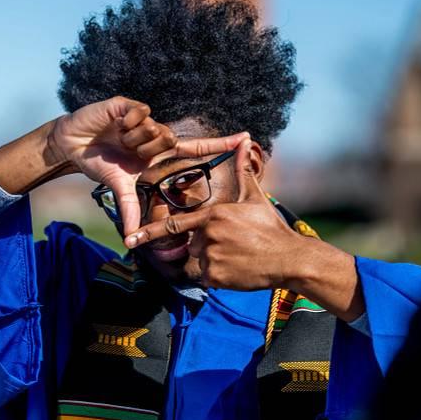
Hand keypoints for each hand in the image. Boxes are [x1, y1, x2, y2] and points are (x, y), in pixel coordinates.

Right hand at [50, 96, 249, 234]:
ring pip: (156, 128)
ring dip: (135, 139)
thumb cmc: (100, 163)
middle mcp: (156, 134)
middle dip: (149, 151)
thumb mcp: (118, 188)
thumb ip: (130, 210)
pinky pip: (141, 113)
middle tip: (129, 153)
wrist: (73, 144)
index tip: (247, 140)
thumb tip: (134, 239)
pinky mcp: (130, 105)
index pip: (196, 148)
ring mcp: (145, 119)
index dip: (221, 145)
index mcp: (158, 153)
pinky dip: (128, 122)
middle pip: (171, 141)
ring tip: (119, 139)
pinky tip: (115, 124)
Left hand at [124, 138, 303, 289]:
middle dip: (208, 247)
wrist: (290, 258)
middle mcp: (207, 235)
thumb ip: (242, 172)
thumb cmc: (271, 228)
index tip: (131, 238)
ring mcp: (211, 257)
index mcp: (212, 215)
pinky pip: (208, 279)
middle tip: (234, 246)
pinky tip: (238, 270)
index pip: (174, 224)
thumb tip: (245, 141)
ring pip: (201, 262)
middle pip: (193, 245)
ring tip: (239, 257)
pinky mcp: (216, 277)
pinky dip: (220, 277)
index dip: (150, 232)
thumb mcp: (255, 198)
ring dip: (215, 262)